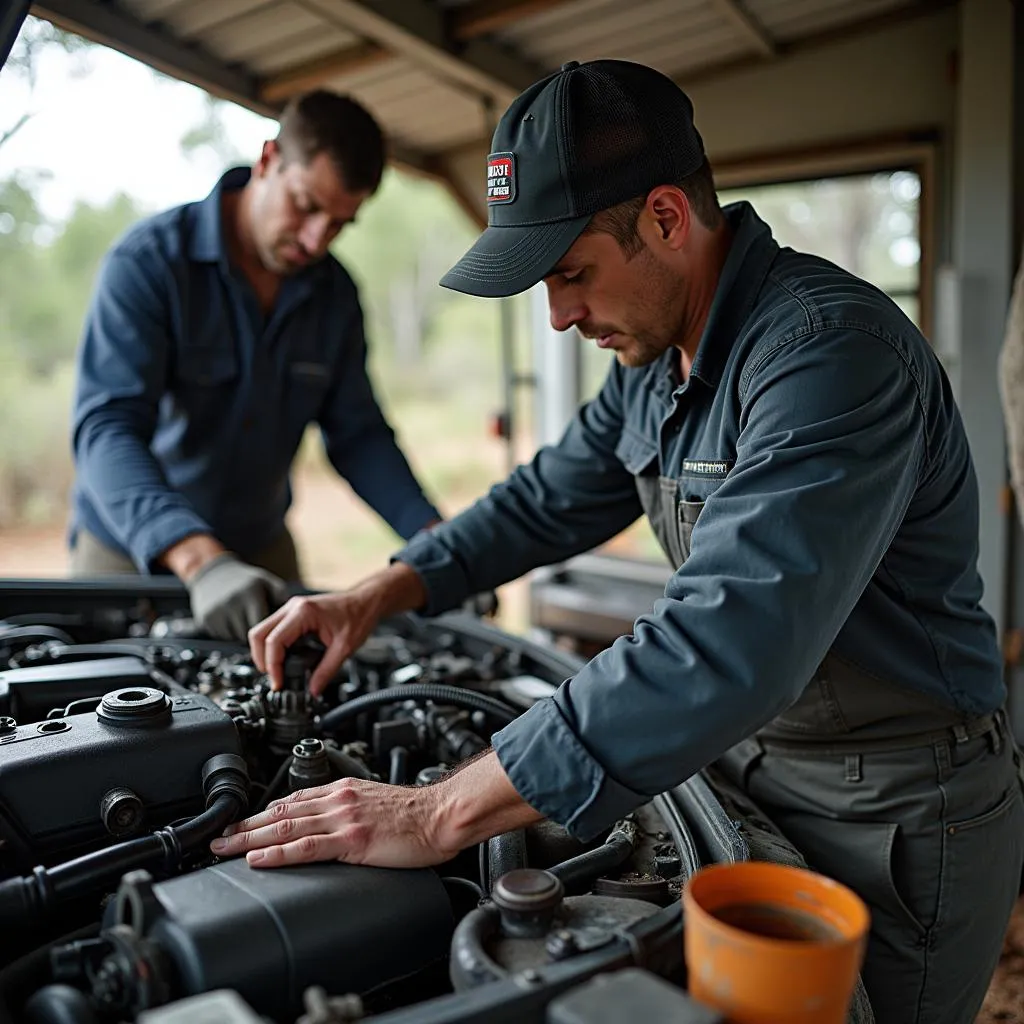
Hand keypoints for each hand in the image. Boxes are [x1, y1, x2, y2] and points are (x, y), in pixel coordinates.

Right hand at [187, 553, 289, 640]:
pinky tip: (232, 620)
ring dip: (242, 634)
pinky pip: (223, 637)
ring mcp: (218, 612)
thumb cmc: (245, 580)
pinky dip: (229, 633)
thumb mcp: (267, 582)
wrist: (213, 572)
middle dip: (258, 634)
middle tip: (260, 626)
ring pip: (236, 638)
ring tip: (244, 619)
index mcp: (251, 593)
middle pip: (250, 633)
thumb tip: (294, 617)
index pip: (265, 624)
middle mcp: (233, 602)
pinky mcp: (206, 620)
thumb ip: (281, 597)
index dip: (270, 630)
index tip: (275, 632)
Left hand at [209, 777, 455, 868]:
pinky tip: (258, 858)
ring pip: (285, 828)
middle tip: (218, 836)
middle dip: (245, 825)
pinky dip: (278, 853)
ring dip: (249, 839)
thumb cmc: (417, 814)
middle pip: (280, 812)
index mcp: (343, 790)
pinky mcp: (352, 840)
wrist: (442, 815)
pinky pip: (306, 847)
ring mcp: (343, 819)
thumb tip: (328, 823)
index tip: (241, 822)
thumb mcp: (375, 802)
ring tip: (225, 848)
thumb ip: (349, 808)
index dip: (262, 812)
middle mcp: (338, 800)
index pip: (293, 799)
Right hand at [249, 590, 380, 695]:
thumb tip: (313, 690)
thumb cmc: (358, 616)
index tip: (278, 683)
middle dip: (262, 660)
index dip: (272, 665)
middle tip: (274, 679)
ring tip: (278, 673)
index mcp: (304, 612)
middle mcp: (293, 607)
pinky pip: (273, 631)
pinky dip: (272, 647)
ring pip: (262, 632)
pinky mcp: (293, 614)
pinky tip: (284, 661)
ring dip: (265, 654)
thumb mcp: (345, 648)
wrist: (366, 602)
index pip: (274, 641)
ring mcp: (291, 609)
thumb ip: (327, 671)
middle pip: (258, 634)